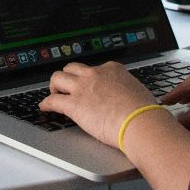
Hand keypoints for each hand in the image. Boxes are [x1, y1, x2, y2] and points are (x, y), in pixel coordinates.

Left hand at [39, 62, 157, 147]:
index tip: (89, 83)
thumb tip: (127, 99)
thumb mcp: (137, 92)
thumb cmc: (144, 112)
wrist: (140, 122)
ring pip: (58, 77)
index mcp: (113, 69)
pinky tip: (44, 107)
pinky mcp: (74, 104)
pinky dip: (46, 103)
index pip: (95, 68)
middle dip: (69, 76)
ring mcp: (83, 87)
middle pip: (73, 68)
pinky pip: (52, 100)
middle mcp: (95, 74)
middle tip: (67, 86)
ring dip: (54, 85)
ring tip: (54, 93)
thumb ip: (127, 92)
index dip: (90, 77)